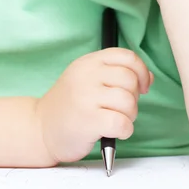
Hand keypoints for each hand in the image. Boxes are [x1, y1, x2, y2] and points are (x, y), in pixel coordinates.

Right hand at [36, 48, 153, 163]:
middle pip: (130, 79)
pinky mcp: (88, 121)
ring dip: (130, 116)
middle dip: (134, 97)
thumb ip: (116, 74)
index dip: (141, 71)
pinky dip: (125, 131)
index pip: (126, 56)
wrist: (40, 128)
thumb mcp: (88, 80)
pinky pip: (122, 123)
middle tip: (122, 108)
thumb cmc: (70, 105)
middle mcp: (87, 75)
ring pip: (128, 101)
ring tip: (117, 120)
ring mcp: (86, 97)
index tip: (141, 87)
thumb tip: (149, 78)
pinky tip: (115, 132)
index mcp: (89, 61)